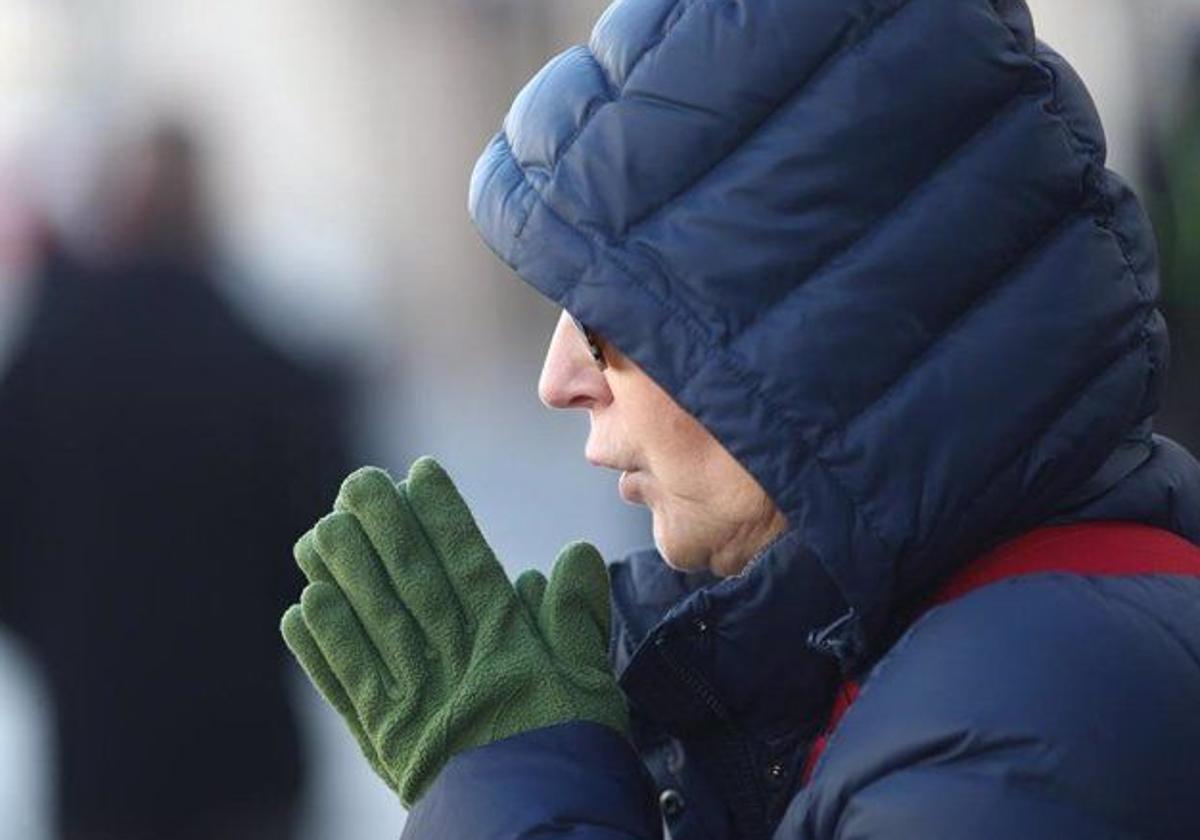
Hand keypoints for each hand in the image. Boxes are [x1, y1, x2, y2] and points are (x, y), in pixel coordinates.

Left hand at [280, 457, 628, 806]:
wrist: (536, 830)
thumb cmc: (569, 751)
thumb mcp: (591, 682)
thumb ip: (578, 616)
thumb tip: (577, 555)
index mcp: (505, 644)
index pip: (468, 564)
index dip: (443, 516)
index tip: (420, 472)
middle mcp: (452, 662)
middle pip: (411, 583)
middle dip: (382, 529)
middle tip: (357, 483)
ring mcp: (413, 700)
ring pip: (370, 624)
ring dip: (341, 575)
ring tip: (317, 531)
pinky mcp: (386, 739)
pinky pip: (347, 686)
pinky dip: (322, 649)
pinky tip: (302, 609)